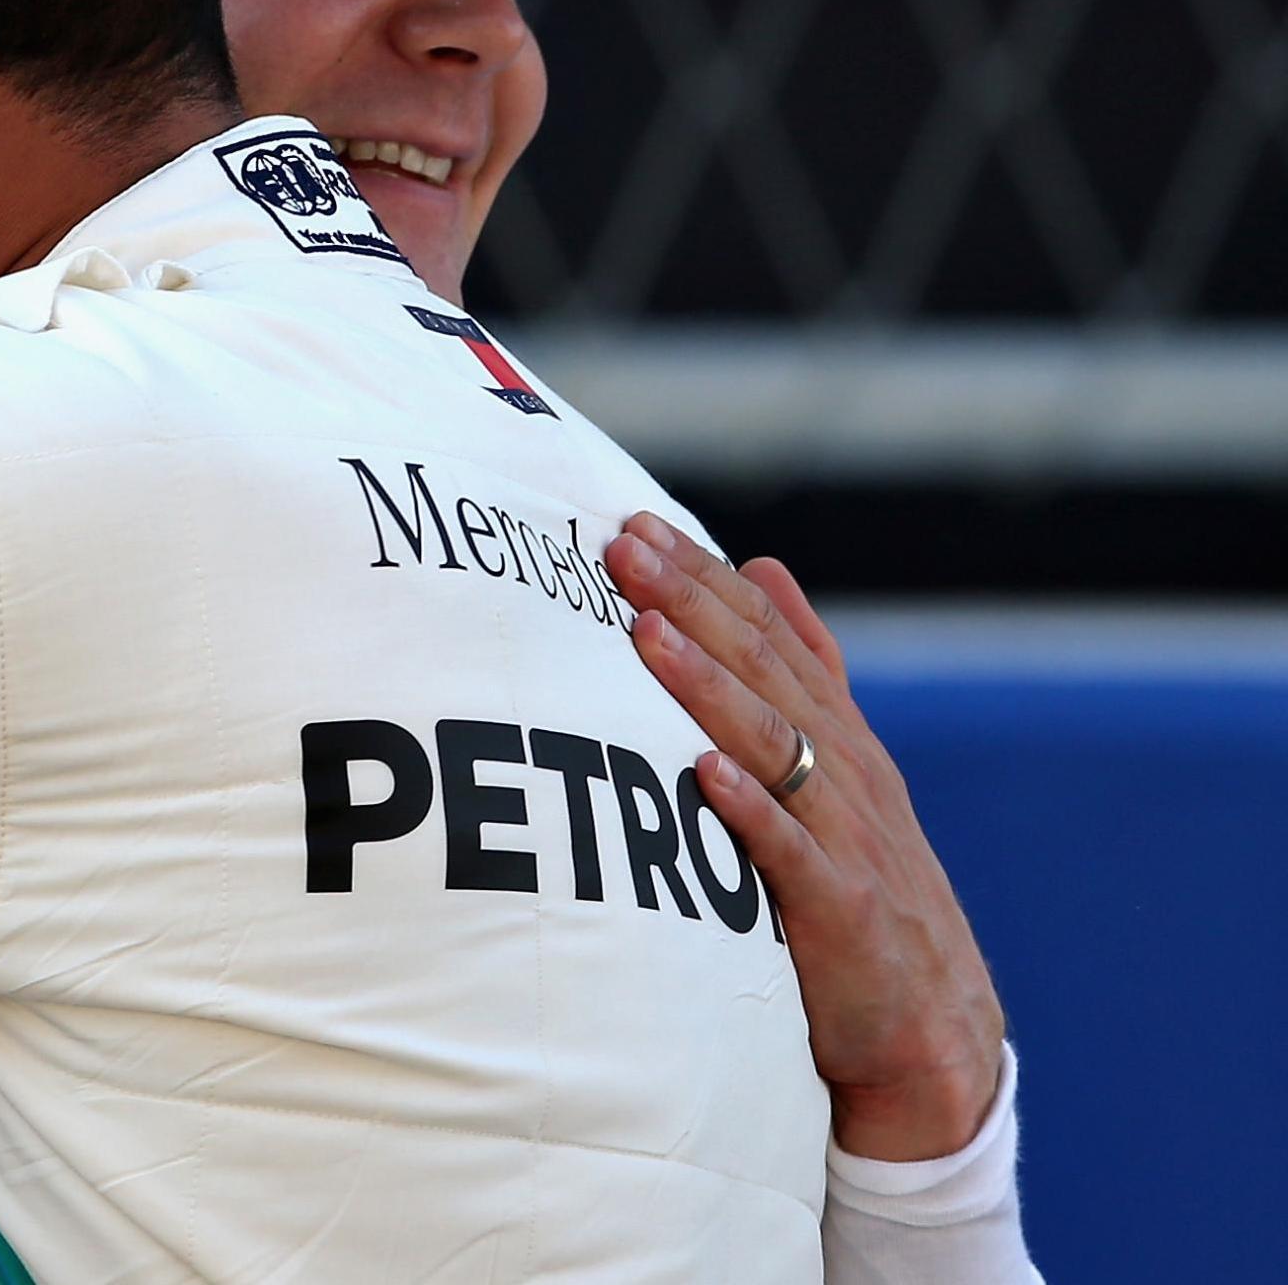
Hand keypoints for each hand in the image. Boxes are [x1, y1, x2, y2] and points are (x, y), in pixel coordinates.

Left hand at [604, 513, 1006, 1160]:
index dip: (703, 576)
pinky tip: (706, 770)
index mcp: (837, 734)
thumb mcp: (836, 769)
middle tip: (622, 548)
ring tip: (646, 632)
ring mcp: (847, 837)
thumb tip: (761, 565)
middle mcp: (847, 770)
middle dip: (689, 603)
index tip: (635, 524)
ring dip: (706, 685)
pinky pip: (790, 852)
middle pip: (762, 669)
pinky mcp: (843, 910)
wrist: (932, 1030)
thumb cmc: (863, 888)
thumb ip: (804, 670)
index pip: (767, 633)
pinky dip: (751, 808)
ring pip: (772, 741)